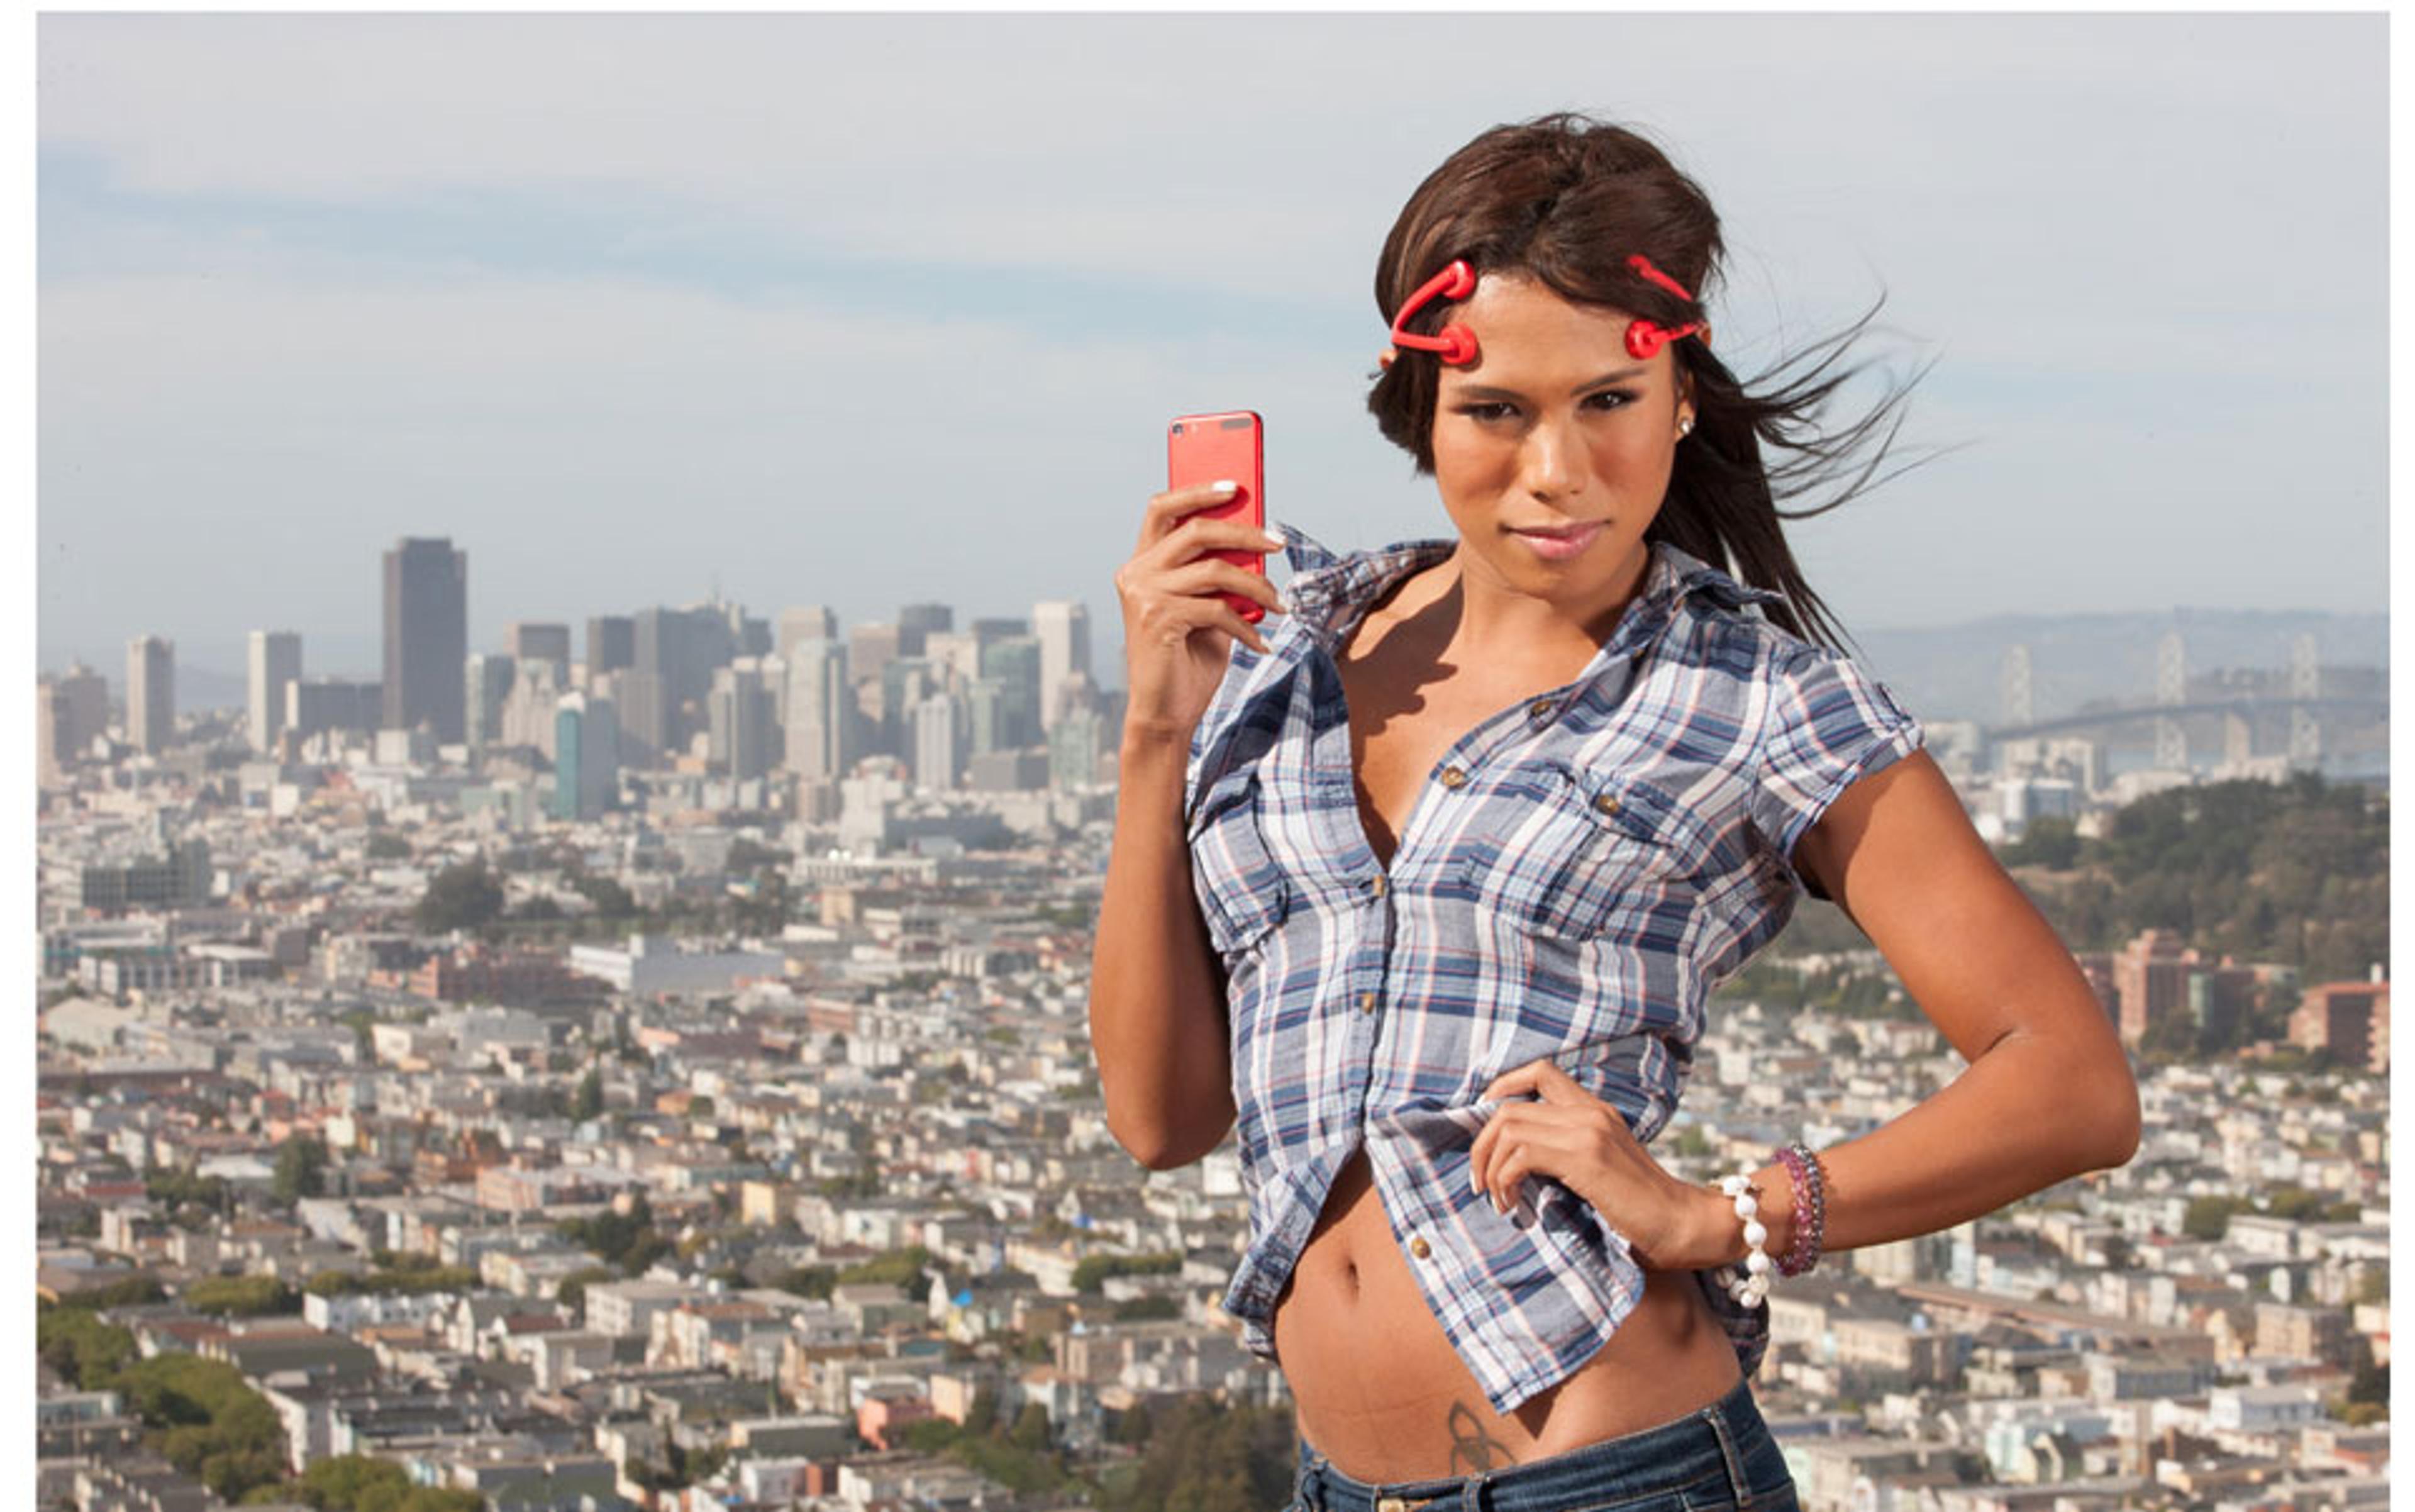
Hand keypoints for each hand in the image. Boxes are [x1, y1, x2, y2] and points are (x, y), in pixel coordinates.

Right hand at [1113, 481, 1287, 739]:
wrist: (1165, 713)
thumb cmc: (1187, 659)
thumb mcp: (1206, 607)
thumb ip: (1218, 575)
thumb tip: (1257, 544)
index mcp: (1141, 564)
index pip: (1162, 508)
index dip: (1197, 491)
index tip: (1236, 486)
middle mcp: (1136, 573)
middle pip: (1197, 530)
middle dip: (1245, 532)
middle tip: (1278, 543)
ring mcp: (1144, 595)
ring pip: (1216, 569)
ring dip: (1258, 586)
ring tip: (1280, 604)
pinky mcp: (1159, 619)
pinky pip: (1218, 608)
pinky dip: (1248, 626)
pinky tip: (1261, 642)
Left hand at [1468, 1058, 1725, 1271]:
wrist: (1685, 1225)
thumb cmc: (1642, 1209)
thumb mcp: (1600, 1170)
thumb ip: (1567, 1154)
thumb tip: (1515, 1163)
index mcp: (1595, 1110)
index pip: (1538, 1072)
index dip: (1500, 1090)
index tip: (1486, 1134)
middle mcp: (1590, 1112)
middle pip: (1508, 1105)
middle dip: (1481, 1144)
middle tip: (1481, 1181)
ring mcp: (1589, 1131)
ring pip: (1508, 1126)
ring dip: (1490, 1165)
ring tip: (1498, 1199)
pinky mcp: (1588, 1158)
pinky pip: (1522, 1154)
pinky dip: (1505, 1180)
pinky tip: (1513, 1205)